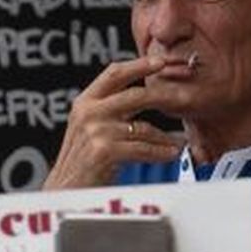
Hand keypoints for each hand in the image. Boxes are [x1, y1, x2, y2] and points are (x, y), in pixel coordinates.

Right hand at [43, 55, 183, 189]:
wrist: (65, 190)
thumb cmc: (81, 162)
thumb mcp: (89, 127)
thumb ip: (111, 110)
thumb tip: (146, 97)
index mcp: (85, 102)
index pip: (114, 73)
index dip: (140, 64)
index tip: (162, 61)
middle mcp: (89, 112)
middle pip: (135, 95)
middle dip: (164, 97)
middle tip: (185, 98)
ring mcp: (96, 130)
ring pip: (143, 127)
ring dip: (165, 137)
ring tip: (177, 143)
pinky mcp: (104, 150)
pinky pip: (143, 148)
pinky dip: (161, 152)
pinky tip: (170, 154)